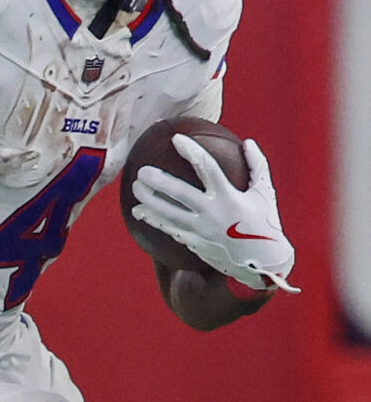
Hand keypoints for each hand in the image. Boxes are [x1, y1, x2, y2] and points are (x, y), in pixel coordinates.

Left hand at [131, 136, 296, 292]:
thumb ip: (257, 165)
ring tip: (135, 187)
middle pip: (178, 193)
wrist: (264, 262)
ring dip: (149, 200)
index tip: (175, 139)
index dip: (190, 151)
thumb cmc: (264, 222)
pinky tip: (138, 211)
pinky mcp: (194, 243)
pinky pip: (169, 230)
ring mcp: (201, 230)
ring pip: (168, 213)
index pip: (206, 167)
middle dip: (158, 181)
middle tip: (142, 170)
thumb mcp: (265, 192)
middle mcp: (212, 212)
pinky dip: (153, 220)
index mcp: (230, 196)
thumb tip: (247, 142)